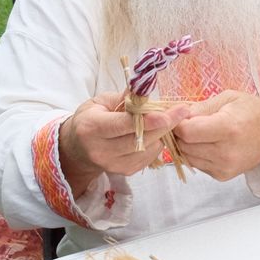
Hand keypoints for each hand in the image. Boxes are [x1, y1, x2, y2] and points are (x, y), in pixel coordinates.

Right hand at [59, 92, 189, 194]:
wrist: (77, 148)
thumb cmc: (90, 119)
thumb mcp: (100, 102)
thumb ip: (123, 97)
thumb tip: (143, 88)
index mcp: (91, 128)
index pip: (123, 125)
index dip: (148, 120)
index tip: (169, 112)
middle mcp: (100, 150)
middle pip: (139, 140)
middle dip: (164, 125)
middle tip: (182, 111)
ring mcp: (112, 164)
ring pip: (147, 149)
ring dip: (161, 133)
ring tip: (166, 119)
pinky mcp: (124, 172)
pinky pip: (148, 157)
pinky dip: (156, 143)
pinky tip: (154, 133)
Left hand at [171, 90, 259, 180]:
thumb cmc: (252, 111)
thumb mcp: (228, 98)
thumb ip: (200, 107)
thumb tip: (176, 114)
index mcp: (228, 128)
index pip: (187, 132)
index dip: (179, 123)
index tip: (183, 116)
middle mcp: (226, 152)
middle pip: (184, 146)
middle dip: (181, 133)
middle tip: (190, 122)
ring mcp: (224, 167)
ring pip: (187, 157)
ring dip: (187, 144)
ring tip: (201, 132)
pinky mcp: (222, 175)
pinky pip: (197, 164)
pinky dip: (197, 154)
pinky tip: (209, 143)